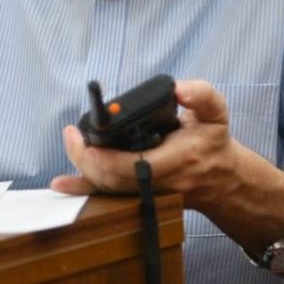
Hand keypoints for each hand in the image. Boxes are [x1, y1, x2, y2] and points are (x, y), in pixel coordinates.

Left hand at [51, 79, 251, 212]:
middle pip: (111, 179)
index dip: (104, 156)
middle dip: (85, 159)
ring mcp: (146, 192)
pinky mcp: (138, 194)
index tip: (87, 138)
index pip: (132, 165)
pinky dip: (83, 189)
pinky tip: (61, 184)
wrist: (221, 180)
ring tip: (71, 142)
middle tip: (72, 134)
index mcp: (176, 161)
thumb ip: (201, 95)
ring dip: (82, 169)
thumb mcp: (216, 113)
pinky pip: (108, 194)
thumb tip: (179, 89)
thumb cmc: (213, 143)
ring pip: (107, 188)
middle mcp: (158, 182)